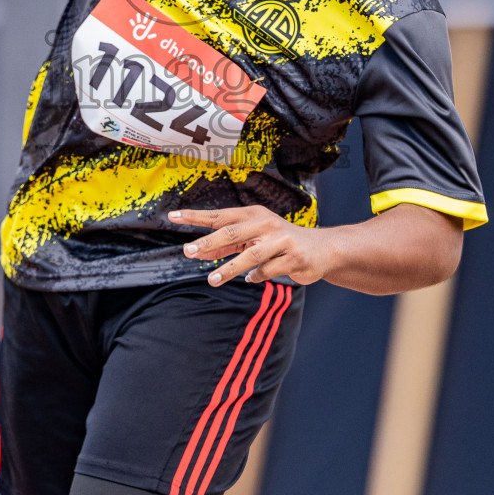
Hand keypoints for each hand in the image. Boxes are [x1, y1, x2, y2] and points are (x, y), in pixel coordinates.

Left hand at [170, 206, 336, 285]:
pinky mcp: (293, 258)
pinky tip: (251, 278)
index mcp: (253, 214)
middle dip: (209, 242)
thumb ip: (227, 245)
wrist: (320, 249)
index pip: (219, 215)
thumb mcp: (252, 238)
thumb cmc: (279, 241)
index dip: (196, 216)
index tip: (173, 216)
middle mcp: (266, 223)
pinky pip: (267, 271)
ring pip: (250, 255)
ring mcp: (281, 240)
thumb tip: (199, 252)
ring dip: (229, 269)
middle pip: (232, 232)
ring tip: (212, 280)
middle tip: (188, 252)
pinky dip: (256, 276)